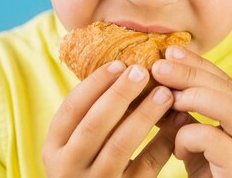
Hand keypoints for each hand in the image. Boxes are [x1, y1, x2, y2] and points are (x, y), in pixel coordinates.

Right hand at [42, 60, 184, 176]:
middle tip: (142, 71)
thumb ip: (92, 116)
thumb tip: (127, 70)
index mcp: (55, 148)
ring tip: (165, 93)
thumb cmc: (91, 165)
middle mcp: (68, 168)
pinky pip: (145, 167)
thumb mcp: (78, 145)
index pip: (71, 108)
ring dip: (144, 115)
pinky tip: (177, 124)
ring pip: (120, 146)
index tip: (119, 63)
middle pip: (94, 125)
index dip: (95, 83)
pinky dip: (162, 143)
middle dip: (120, 94)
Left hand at [151, 47, 231, 177]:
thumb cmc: (212, 174)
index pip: (222, 77)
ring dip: (192, 97)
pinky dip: (189, 138)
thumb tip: (153, 80)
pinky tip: (180, 150)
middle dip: (188, 73)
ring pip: (226, 105)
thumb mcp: (197, 137)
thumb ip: (183, 111)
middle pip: (224, 86)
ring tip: (168, 99)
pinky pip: (213, 138)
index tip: (167, 52)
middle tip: (158, 66)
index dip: (195, 63)